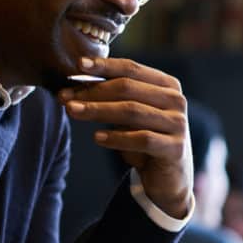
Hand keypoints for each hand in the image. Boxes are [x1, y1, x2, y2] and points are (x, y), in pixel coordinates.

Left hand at [59, 57, 191, 217]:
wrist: (169, 178)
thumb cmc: (145, 140)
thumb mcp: (129, 116)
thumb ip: (111, 100)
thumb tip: (71, 89)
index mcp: (167, 85)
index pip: (131, 68)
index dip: (104, 66)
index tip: (78, 64)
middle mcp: (176, 100)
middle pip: (128, 88)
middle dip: (93, 91)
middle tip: (65, 96)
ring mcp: (178, 124)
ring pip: (132, 111)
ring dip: (98, 110)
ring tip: (73, 112)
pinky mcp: (175, 148)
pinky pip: (142, 139)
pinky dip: (117, 137)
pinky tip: (97, 137)